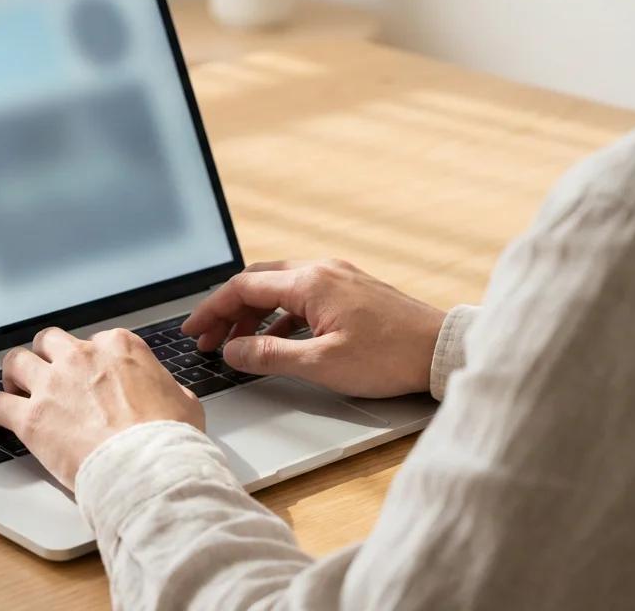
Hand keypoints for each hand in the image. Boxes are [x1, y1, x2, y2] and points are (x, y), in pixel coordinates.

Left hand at [0, 327, 203, 489]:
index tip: (88, 376)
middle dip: (46, 356)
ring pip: (16, 362)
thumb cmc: (168, 437)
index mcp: (120, 348)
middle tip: (47, 374)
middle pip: (50, 342)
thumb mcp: (183, 401)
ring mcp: (53, 385)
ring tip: (14, 389)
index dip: (90, 361)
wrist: (148, 466)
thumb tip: (167, 395)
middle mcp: (82, 357)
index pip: (95, 342)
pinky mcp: (32, 417)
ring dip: (14, 375)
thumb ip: (166, 389)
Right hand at [182, 259, 445, 398]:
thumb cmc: (389, 357)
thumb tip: (232, 351)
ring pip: (279, 286)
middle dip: (227, 309)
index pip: (243, 287)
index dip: (211, 310)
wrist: (441, 350)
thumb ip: (269, 355)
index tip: (194, 331)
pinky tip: (276, 338)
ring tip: (237, 343)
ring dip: (252, 312)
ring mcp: (338, 276)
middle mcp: (322, 270)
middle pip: (257, 281)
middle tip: (209, 338)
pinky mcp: (351, 289)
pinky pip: (302, 293)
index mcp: (310, 282)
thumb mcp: (320, 364)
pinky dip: (279, 313)